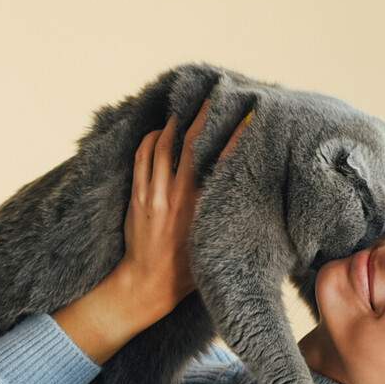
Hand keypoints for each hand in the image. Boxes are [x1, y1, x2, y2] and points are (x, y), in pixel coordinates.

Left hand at [113, 97, 249, 320]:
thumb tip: (236, 191)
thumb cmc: (186, 272)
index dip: (233, 136)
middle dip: (202, 117)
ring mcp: (154, 195)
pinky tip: (157, 132)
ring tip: (184, 110)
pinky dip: (150, 140)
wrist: (147, 286)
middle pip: (189, 143)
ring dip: (174, 124)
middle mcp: (177, 197)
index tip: (247, 116)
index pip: (220, 161)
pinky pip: (142, 158)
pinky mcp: (137, 197)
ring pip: (162, 145)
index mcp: (202, 208)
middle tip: (213, 97)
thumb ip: (220, 213)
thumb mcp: (212, 241)